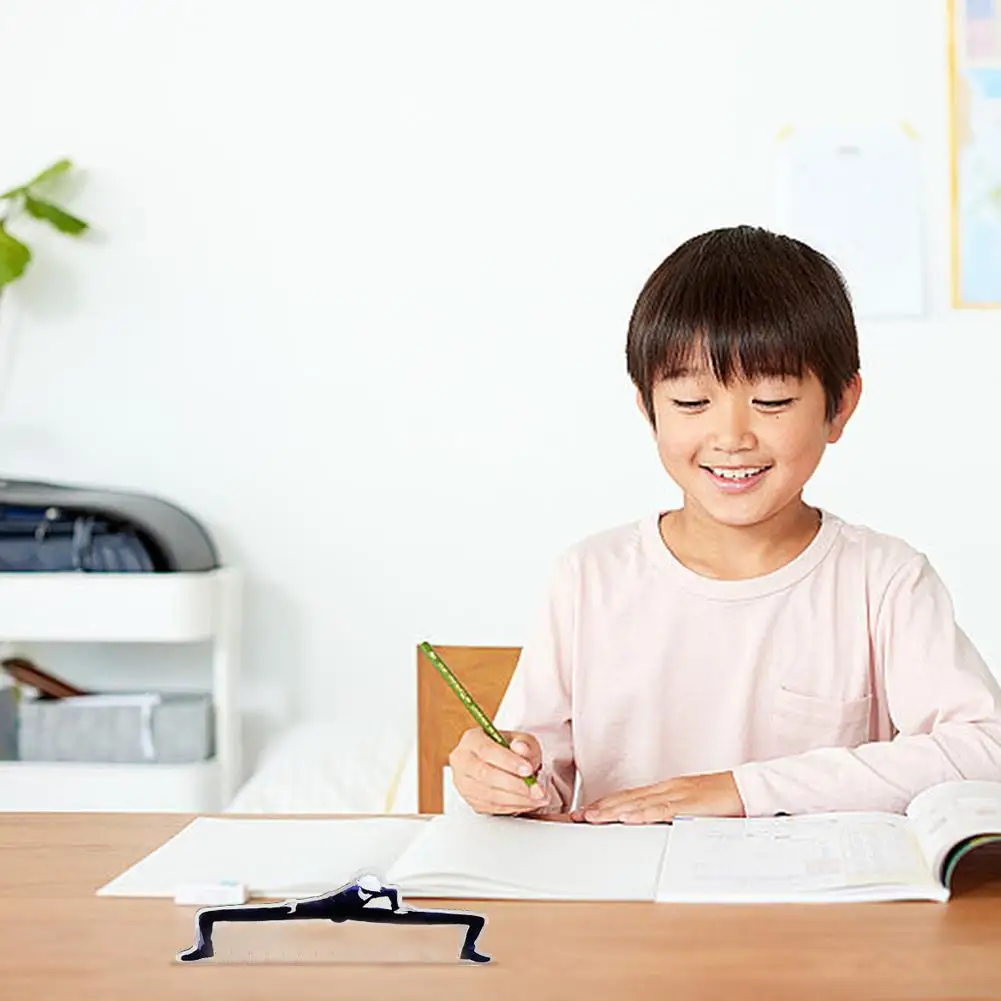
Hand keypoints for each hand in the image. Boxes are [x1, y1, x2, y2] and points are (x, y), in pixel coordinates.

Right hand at [448, 727, 549, 814]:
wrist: (502, 762)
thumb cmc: (510, 749)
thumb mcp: (522, 739)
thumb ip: (525, 744)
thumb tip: (521, 748)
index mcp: (472, 740)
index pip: (487, 750)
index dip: (508, 762)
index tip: (528, 770)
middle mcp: (463, 761)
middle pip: (485, 775)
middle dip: (515, 785)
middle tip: (537, 789)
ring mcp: (464, 783)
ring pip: (489, 795)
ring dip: (517, 799)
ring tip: (538, 797)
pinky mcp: (471, 801)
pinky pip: (492, 807)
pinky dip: (513, 807)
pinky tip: (528, 802)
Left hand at [570, 771, 744, 823]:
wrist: (749, 788)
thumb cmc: (723, 800)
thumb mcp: (692, 808)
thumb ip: (672, 814)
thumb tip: (651, 825)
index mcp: (667, 790)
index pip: (630, 797)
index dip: (606, 804)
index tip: (586, 812)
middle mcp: (667, 788)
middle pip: (627, 798)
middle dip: (601, 808)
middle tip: (577, 817)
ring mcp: (678, 793)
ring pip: (639, 802)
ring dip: (613, 810)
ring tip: (592, 818)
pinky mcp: (690, 802)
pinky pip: (662, 809)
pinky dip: (643, 813)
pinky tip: (627, 818)